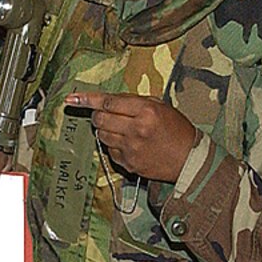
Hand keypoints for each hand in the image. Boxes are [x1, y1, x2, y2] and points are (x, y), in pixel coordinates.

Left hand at [63, 92, 197, 182]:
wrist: (189, 159)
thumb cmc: (177, 130)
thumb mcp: (161, 107)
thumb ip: (135, 102)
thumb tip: (108, 100)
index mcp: (146, 111)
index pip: (109, 102)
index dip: (88, 99)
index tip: (72, 98)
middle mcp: (137, 129)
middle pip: (100, 119)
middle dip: (97, 114)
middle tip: (105, 114)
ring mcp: (132, 148)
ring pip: (101, 135)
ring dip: (105, 130)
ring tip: (121, 129)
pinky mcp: (129, 163)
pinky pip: (110, 151)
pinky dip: (113, 145)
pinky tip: (128, 144)